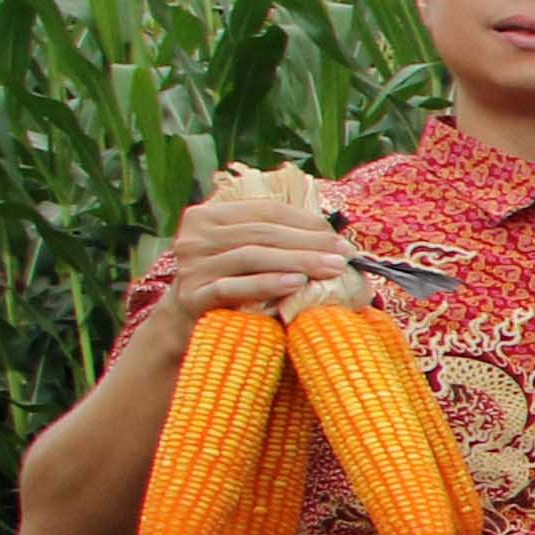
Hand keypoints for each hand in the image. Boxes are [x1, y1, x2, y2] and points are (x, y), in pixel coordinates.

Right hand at [156, 177, 354, 326]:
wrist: (189, 323)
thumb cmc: (232, 284)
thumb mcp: (249, 254)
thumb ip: (276, 239)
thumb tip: (334, 239)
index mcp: (208, 215)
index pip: (266, 210)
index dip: (306, 221)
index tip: (340, 238)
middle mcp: (195, 237)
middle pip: (262, 233)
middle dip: (310, 243)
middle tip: (345, 255)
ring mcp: (191, 266)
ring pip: (251, 256)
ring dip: (298, 261)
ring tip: (332, 269)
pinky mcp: (192, 295)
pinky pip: (234, 287)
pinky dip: (268, 284)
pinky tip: (297, 284)